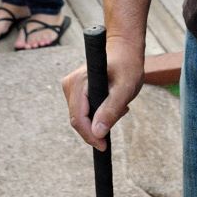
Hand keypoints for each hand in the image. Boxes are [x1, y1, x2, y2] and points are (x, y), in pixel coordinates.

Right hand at [62, 34, 144, 151]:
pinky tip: (113, 103)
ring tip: (119, 105)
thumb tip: (98, 132)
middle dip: (98, 125)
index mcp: (78, 83)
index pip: (78, 119)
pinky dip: (99, 113)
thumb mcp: (125, 88)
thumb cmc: (126, 64)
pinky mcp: (75, 91)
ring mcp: (70, 88)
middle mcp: (70, 85)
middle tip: (121, 112)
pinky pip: (84, 111)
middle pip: (79, 120)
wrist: (124, 49)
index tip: (104, 146)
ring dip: (100, 119)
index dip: (90, 136)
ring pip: (82, 117)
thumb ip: (111, 109)